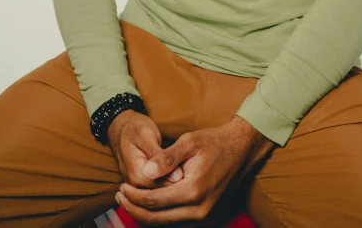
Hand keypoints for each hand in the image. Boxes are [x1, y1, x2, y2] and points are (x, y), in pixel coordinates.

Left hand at [114, 115, 278, 224]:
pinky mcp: (208, 218)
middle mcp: (200, 210)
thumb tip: (144, 172)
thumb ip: (165, 158)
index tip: (121, 187)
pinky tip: (150, 205)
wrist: (241, 149)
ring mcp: (206, 217)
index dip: (134, 196)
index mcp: (193, 190)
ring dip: (146, 215)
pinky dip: (161, 217)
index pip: (153, 202)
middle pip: (157, 219)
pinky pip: (178, 224)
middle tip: (120, 196)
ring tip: (130, 201)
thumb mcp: (189, 142)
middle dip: (135, 209)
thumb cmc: (214, 142)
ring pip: (167, 225)